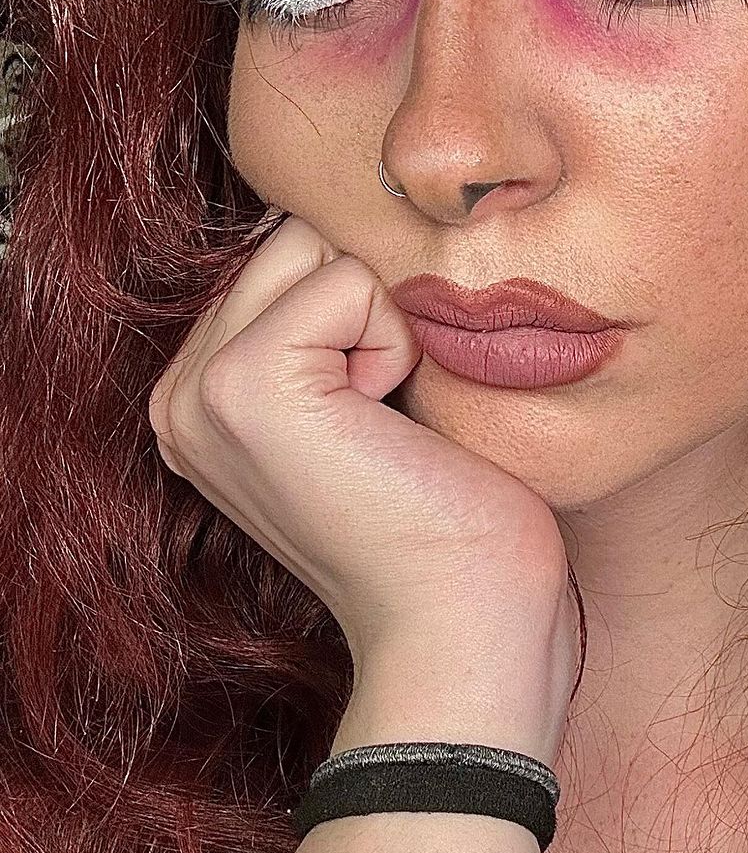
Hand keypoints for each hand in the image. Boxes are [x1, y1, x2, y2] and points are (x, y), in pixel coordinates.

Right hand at [148, 213, 575, 683]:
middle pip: (294, 236)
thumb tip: (341, 227)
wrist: (462, 625)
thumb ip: (323, 327)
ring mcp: (200, 390)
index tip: (374, 414)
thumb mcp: (361, 403)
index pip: (283, 254)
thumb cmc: (444, 518)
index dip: (359, 310)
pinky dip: (392, 342)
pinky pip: (346, 279)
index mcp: (199, 397)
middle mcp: (180, 394)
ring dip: (380, 321)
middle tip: (383, 416)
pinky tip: (386, 424)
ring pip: (316, 247)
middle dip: (366, 304)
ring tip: (383, 419)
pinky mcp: (246, 383)